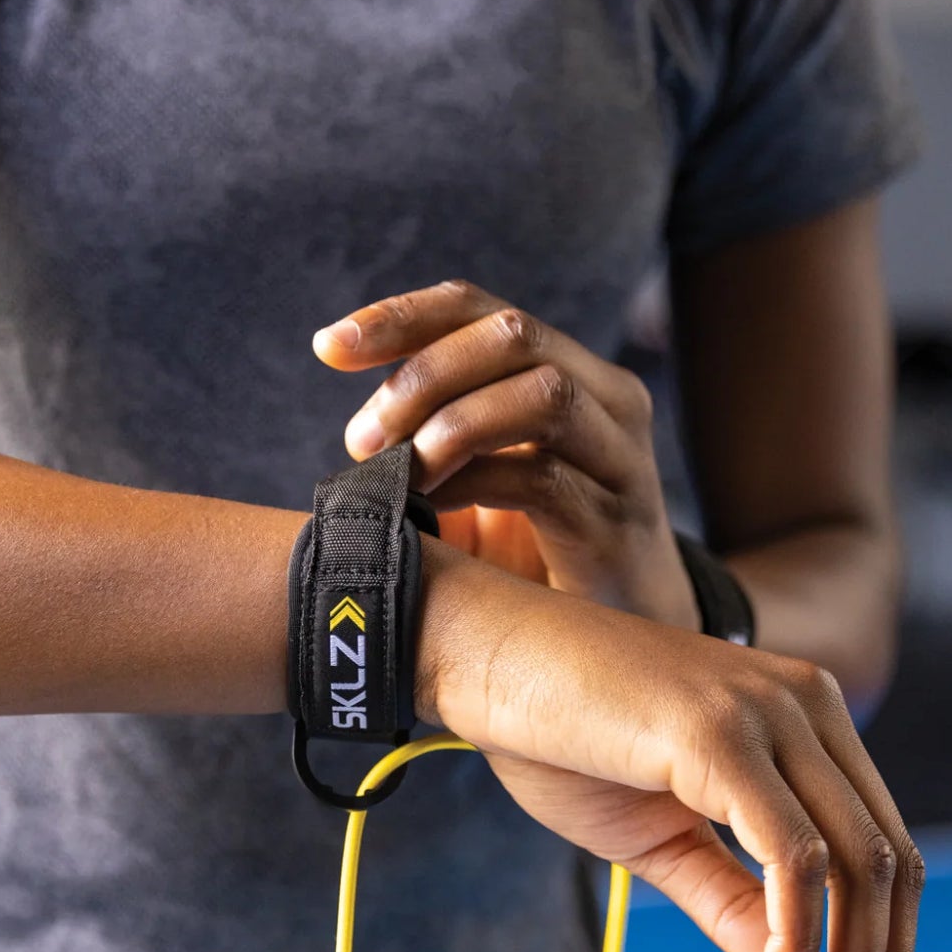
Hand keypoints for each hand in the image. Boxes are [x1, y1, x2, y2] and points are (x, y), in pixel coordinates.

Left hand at [313, 279, 699, 628]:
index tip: (328, 348)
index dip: (403, 316)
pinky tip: (430, 508)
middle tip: (362, 435)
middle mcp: (610, 401)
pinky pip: (543, 478)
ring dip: (450, 424)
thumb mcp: (493, 476)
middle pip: (514, 337)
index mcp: (574, 373)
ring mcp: (622, 462)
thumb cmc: (541, 554)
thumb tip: (359, 429)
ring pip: (542, 394)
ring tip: (399, 470)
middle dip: (422, 374)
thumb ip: (445, 436)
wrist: (623, 641)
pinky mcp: (616, 527)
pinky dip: (472, 482)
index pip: (483, 310)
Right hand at [419, 546, 923, 951]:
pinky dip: (796, 934)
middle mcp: (808, 705)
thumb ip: (736, 904)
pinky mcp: (721, 734)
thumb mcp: (663, 842)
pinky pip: (793, 854)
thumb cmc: (561, 740)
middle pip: (893, 864)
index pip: (888, 849)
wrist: (484, 655)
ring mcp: (770, 712)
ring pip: (860, 864)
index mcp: (806, 719)